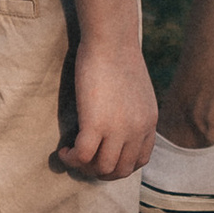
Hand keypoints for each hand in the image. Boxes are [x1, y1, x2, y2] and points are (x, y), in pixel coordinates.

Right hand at [61, 35, 157, 181]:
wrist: (111, 40)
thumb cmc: (119, 57)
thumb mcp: (137, 91)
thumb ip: (133, 112)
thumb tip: (117, 126)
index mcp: (149, 122)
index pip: (140, 161)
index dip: (119, 166)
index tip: (103, 158)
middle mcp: (137, 130)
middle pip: (120, 171)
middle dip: (100, 172)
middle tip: (84, 161)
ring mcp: (118, 129)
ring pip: (102, 169)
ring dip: (84, 168)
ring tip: (72, 155)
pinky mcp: (95, 124)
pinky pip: (82, 156)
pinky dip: (71, 159)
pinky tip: (64, 150)